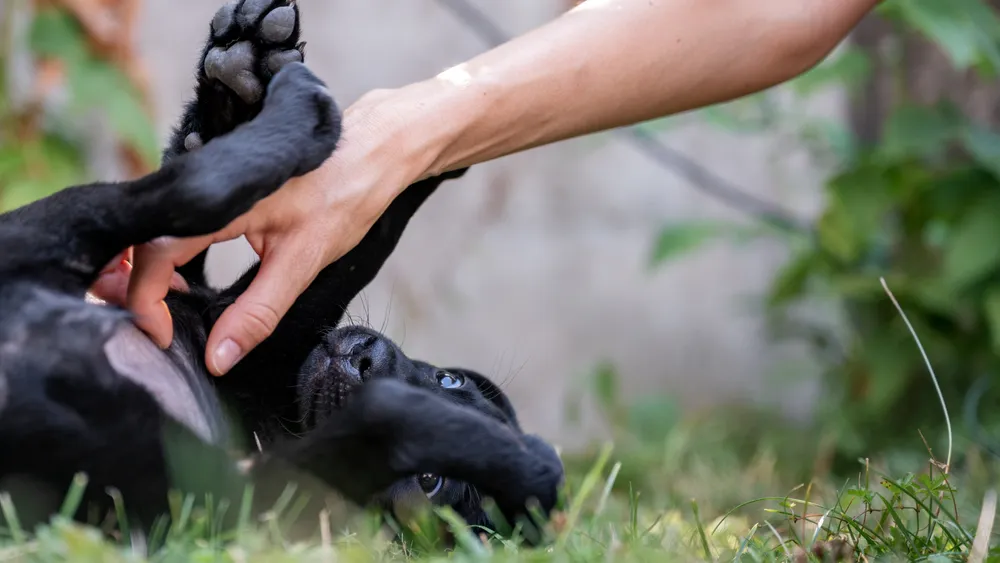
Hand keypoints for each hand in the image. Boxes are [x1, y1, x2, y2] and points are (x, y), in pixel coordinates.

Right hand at [92, 91, 432, 375]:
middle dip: (140, 290)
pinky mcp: (219, 188)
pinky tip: (185, 284)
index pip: (153, 251)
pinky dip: (170, 257)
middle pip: (145, 241)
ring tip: (170, 313)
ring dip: (152, 274)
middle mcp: (205, 185)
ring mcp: (210, 182)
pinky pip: (177, 225)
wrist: (375, 150)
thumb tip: (217, 358)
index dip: (144, 300)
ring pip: (158, 232)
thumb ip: (257, 312)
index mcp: (220, 201)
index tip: (160, 335)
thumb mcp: (303, 262)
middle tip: (161, 330)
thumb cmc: (346, 195)